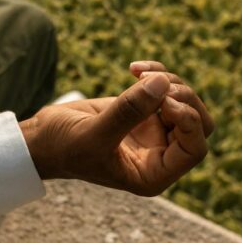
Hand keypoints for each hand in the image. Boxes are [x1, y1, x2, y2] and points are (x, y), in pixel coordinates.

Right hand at [19, 62, 213, 195]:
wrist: (42, 138)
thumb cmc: (63, 148)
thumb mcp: (94, 134)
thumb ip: (129, 111)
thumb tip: (163, 83)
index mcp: (153, 174)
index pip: (195, 150)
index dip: (188, 122)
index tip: (165, 103)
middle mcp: (158, 155)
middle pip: (199, 124)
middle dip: (185, 98)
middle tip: (157, 83)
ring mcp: (153, 132)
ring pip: (185, 101)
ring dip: (169, 81)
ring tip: (139, 74)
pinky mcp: (143, 111)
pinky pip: (166, 87)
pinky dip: (156, 72)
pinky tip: (133, 68)